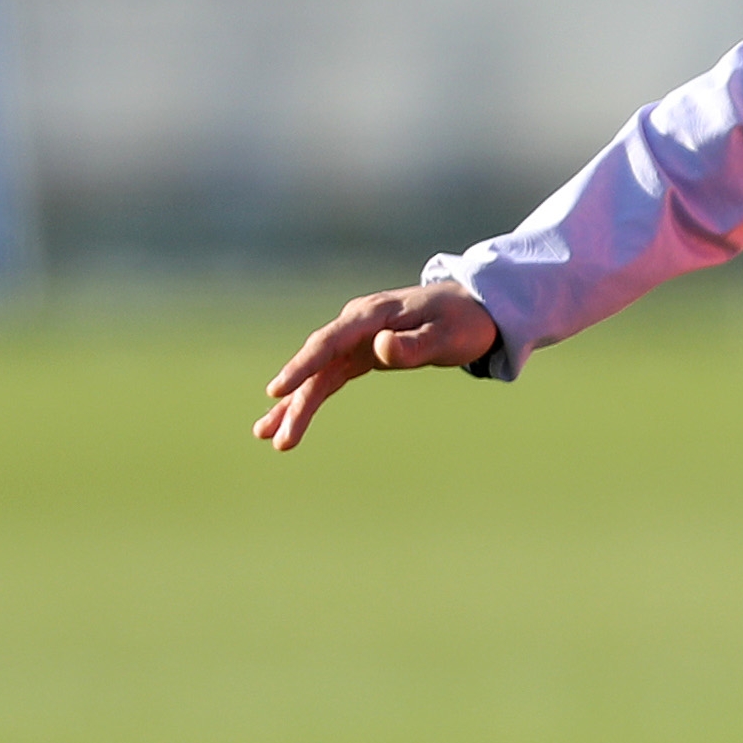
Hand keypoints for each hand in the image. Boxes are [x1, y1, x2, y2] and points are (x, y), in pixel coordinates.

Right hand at [254, 281, 501, 449]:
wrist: (476, 307)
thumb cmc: (464, 322)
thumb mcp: (447, 335)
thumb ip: (415, 344)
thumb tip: (380, 348)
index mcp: (373, 315)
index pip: (330, 341)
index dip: (303, 366)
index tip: (278, 391)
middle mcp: (357, 323)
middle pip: (318, 362)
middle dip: (294, 399)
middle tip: (273, 435)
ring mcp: (357, 338)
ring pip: (318, 373)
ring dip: (294, 404)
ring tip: (265, 435)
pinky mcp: (362, 352)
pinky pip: (329, 376)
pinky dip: (309, 397)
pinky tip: (287, 421)